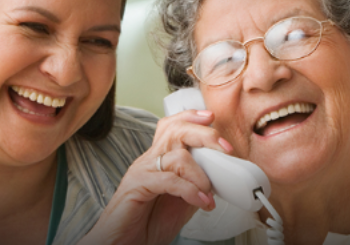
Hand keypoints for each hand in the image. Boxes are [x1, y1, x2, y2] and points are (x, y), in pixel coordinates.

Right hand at [79, 109, 232, 244]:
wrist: (123, 244)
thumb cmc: (148, 223)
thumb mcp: (181, 200)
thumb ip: (196, 184)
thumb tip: (221, 176)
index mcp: (158, 159)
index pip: (171, 126)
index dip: (191, 117)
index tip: (211, 117)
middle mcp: (149, 160)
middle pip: (176, 131)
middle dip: (205, 135)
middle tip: (226, 148)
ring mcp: (142, 171)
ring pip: (177, 155)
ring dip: (201, 174)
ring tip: (209, 193)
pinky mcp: (137, 187)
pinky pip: (170, 180)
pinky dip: (191, 190)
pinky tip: (202, 202)